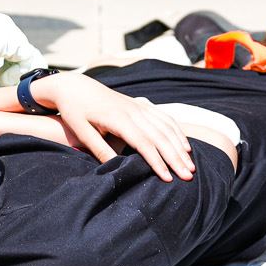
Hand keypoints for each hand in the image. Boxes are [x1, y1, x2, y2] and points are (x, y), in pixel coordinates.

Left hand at [35, 73, 197, 181]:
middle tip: (188, 177)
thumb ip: (99, 149)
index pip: (143, 143)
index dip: (157, 162)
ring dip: (180, 147)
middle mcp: (133, 110)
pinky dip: (177, 131)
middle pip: (160, 136)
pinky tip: (185, 145)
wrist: (75, 86)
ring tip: (190, 166)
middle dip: (175, 158)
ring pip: (166, 127)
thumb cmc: (75, 111)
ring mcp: (139, 105)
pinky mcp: (141, 104)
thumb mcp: (81, 131)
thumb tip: (115, 169)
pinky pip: (164, 117)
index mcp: (118, 118)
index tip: (167, 179)